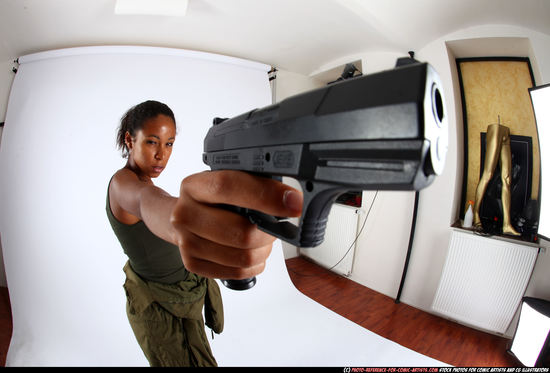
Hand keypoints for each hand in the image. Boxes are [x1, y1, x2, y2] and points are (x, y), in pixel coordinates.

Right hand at [170, 170, 302, 279]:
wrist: (185, 217)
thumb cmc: (214, 200)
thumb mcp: (228, 181)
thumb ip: (253, 185)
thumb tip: (291, 198)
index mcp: (194, 186)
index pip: (229, 187)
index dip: (265, 195)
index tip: (293, 202)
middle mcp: (184, 214)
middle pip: (241, 232)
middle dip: (269, 232)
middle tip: (276, 225)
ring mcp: (186, 242)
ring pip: (243, 257)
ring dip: (263, 250)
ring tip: (262, 239)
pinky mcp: (193, 264)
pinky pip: (237, 272)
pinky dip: (254, 265)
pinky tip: (252, 253)